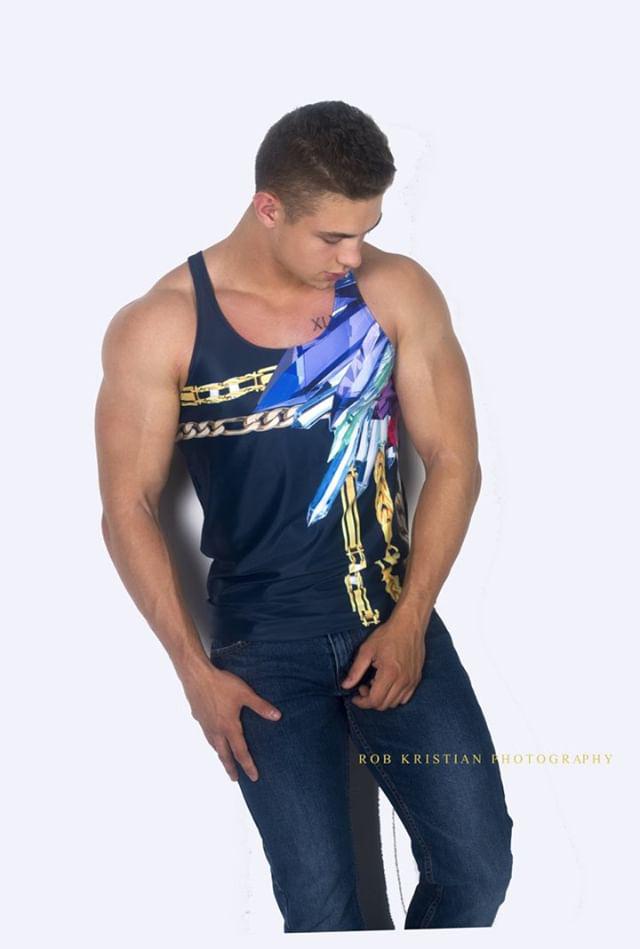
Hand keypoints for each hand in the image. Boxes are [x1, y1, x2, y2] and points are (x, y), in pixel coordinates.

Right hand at [180, 659, 280, 782]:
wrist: (196, 676)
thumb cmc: (222, 684)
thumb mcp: (245, 693)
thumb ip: (260, 706)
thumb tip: (277, 716)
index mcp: (229, 727)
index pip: (241, 752)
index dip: (248, 766)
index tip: (254, 777)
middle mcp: (216, 730)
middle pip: (224, 754)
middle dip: (230, 768)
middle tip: (234, 779)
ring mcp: (205, 725)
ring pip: (214, 745)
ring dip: (220, 755)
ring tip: (224, 759)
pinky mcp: (198, 717)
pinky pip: (207, 734)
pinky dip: (212, 741)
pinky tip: (212, 735)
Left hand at [340, 620, 426, 709]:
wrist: (409, 625)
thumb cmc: (388, 634)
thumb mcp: (366, 650)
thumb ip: (356, 670)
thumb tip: (345, 686)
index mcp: (389, 673)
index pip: (374, 700)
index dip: (362, 702)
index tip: (355, 696)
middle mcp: (403, 680)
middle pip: (384, 705)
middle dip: (370, 700)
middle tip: (363, 686)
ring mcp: (411, 681)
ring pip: (394, 703)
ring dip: (382, 698)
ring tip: (375, 683)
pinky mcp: (417, 679)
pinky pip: (405, 698)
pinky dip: (394, 696)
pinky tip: (387, 684)